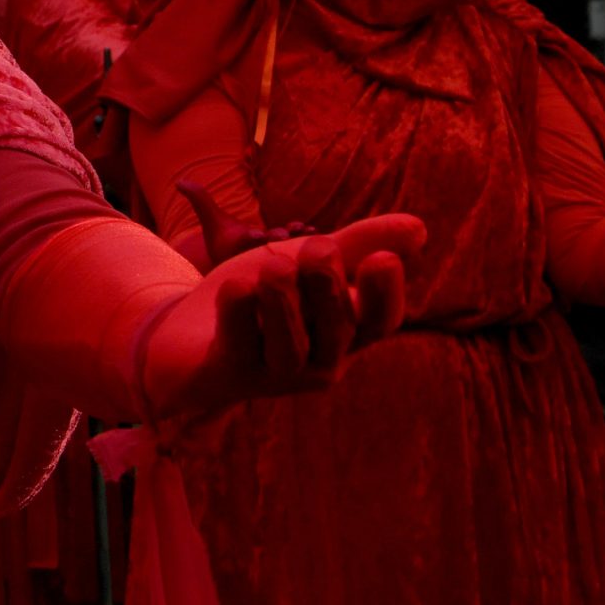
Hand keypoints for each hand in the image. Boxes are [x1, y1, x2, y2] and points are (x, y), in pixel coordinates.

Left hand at [144, 213, 423, 417]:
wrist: (184, 329)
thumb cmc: (258, 295)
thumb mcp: (306, 262)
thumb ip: (356, 244)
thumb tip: (420, 228)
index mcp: (345, 335)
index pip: (382, 322)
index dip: (386, 295)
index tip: (383, 259)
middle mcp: (317, 364)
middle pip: (336, 328)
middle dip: (326, 282)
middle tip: (315, 246)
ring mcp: (274, 376)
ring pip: (289, 343)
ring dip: (282, 298)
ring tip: (273, 264)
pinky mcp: (230, 373)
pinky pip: (239, 341)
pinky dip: (238, 308)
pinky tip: (235, 285)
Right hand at [178, 177, 317, 264]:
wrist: (238, 269)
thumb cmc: (224, 242)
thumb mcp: (212, 222)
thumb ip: (200, 200)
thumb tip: (179, 181)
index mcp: (237, 246)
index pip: (242, 241)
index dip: (249, 237)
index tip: (255, 234)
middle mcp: (255, 254)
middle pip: (265, 247)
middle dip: (274, 240)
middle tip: (282, 235)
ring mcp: (271, 257)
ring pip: (285, 249)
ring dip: (295, 239)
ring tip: (304, 229)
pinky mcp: (286, 257)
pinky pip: (299, 250)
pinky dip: (306, 241)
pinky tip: (314, 230)